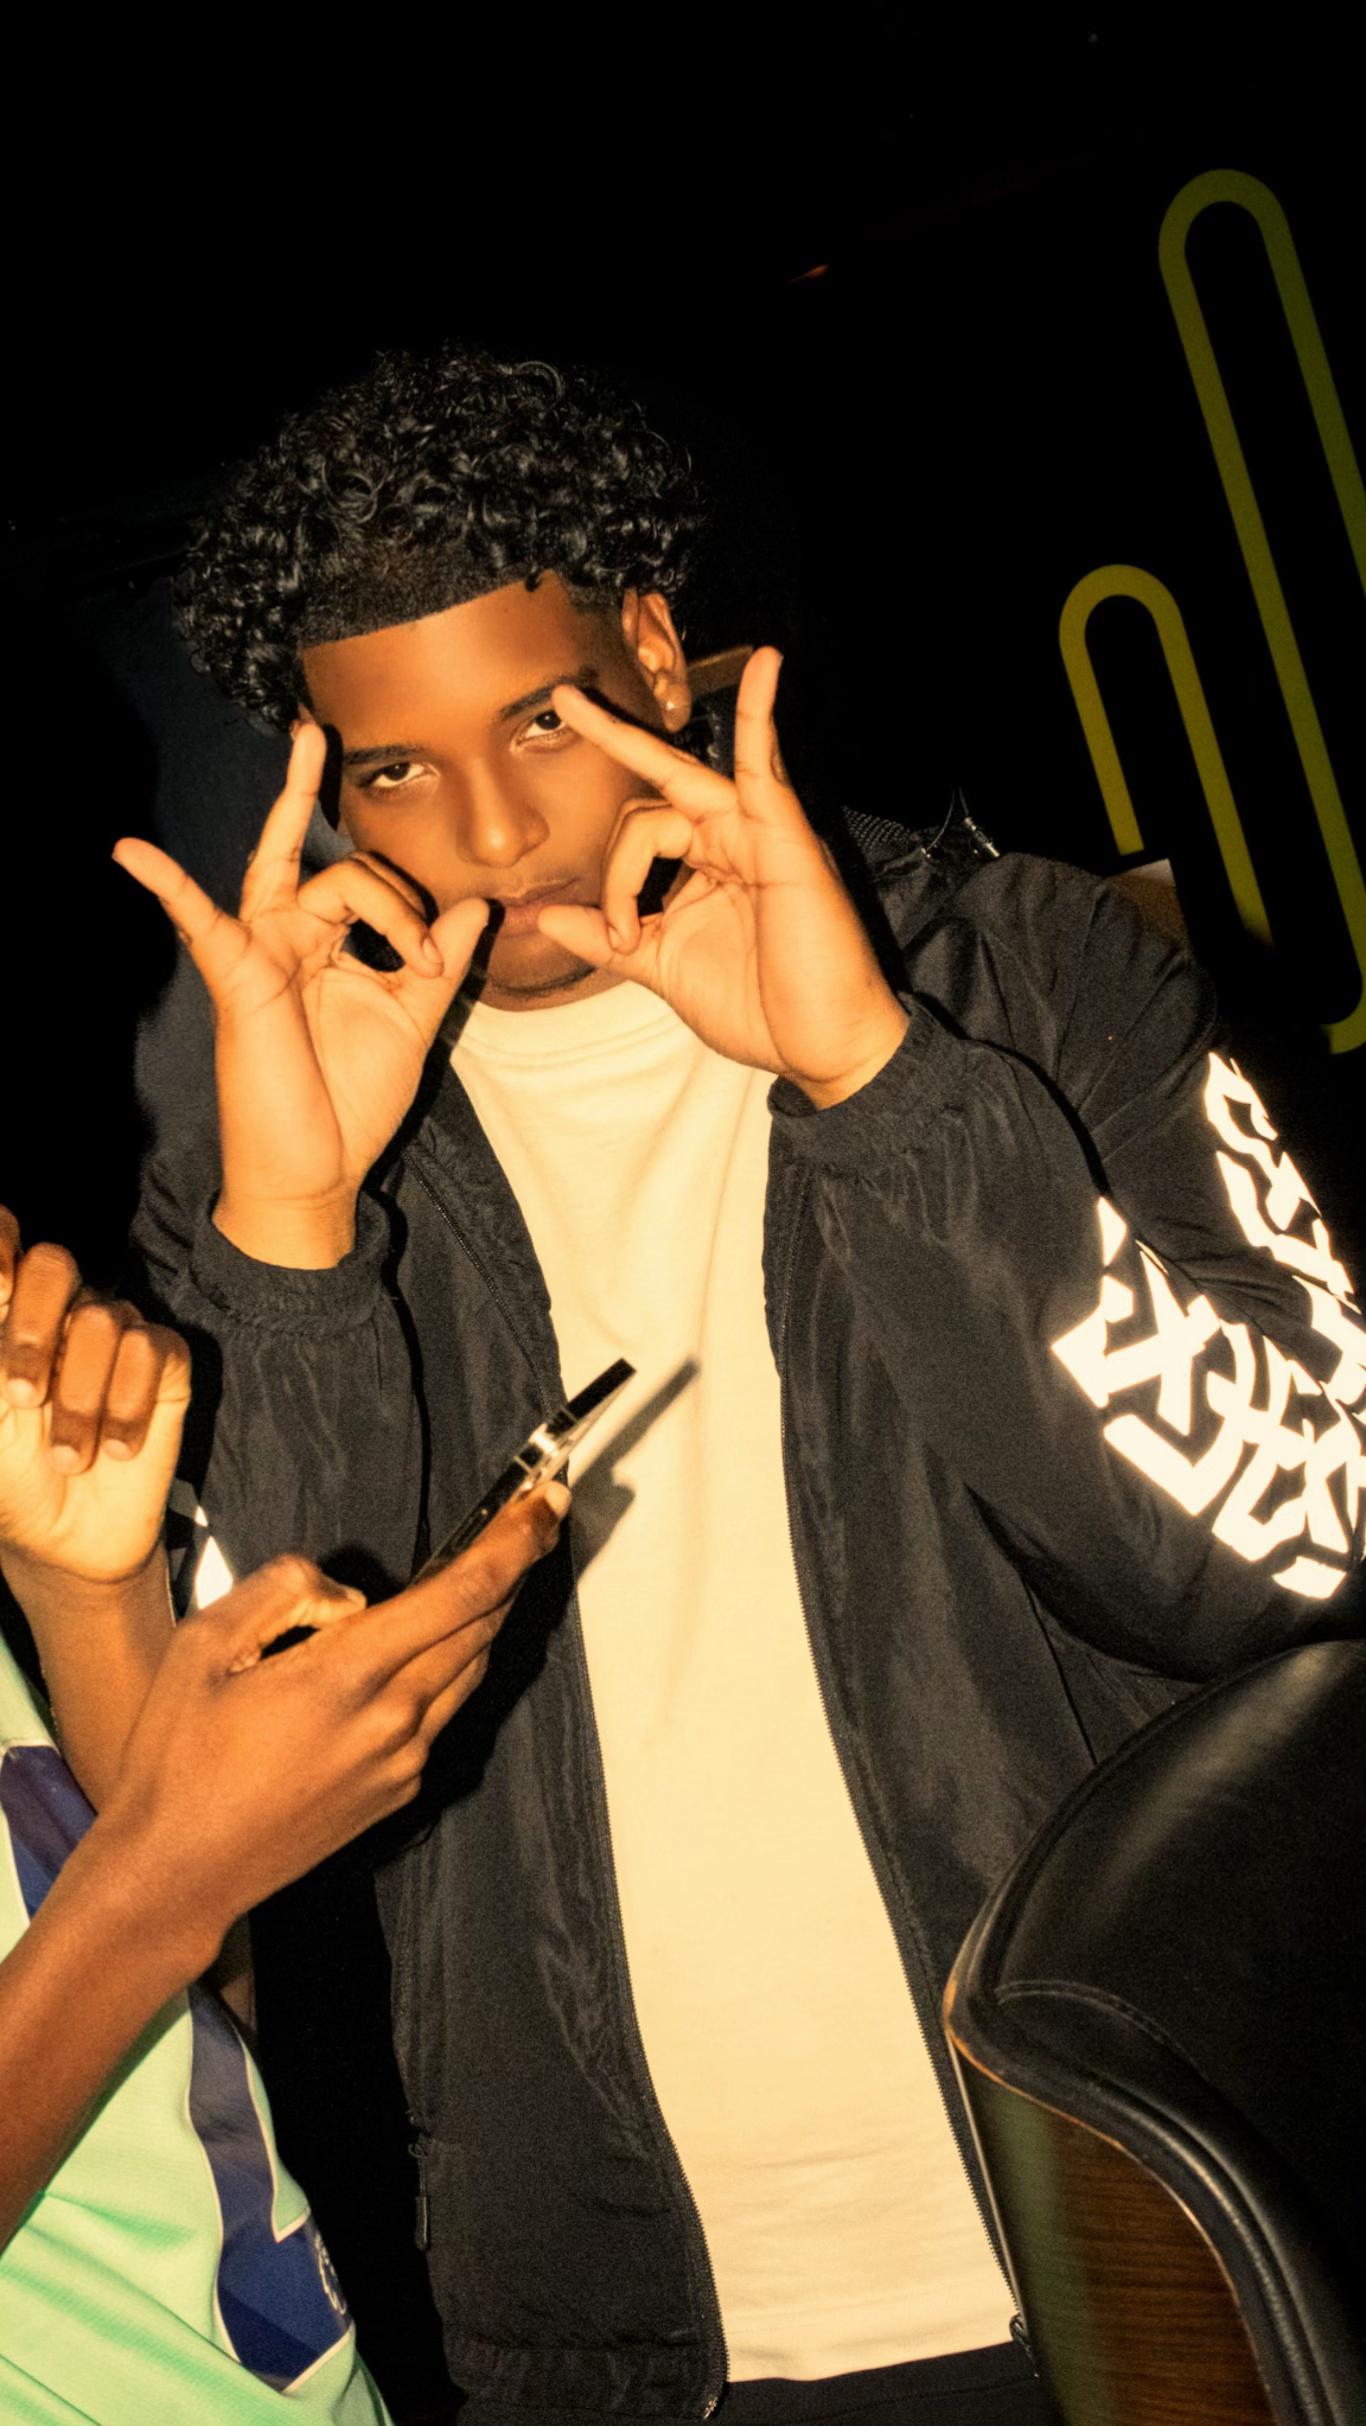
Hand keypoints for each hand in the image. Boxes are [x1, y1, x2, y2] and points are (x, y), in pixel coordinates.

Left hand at [0, 1208, 188, 1585]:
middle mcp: (63, 1312)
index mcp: (9, 1315)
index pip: (5, 1242)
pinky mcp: (166, 1366)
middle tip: (22, 1399)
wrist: (66, 1539)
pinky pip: (153, 1351)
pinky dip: (129, 1406)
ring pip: (102, 1320)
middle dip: (31, 1331)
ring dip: (80, 1401)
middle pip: (53, 1263)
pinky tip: (118, 1449)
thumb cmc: (11, 1475)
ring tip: (71, 1456)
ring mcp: (116, 1335)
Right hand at [98, 1483, 568, 1969]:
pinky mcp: (398, 1792)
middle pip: (481, 1627)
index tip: (544, 1504)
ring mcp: (402, 1762)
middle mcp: (391, 1720)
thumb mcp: (202, 1645)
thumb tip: (346, 1595)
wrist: (179, 1871)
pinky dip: (451, 1667)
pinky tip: (431, 1647)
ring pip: (470, 1671)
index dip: (514, 1543)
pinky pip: (442, 1713)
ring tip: (493, 1569)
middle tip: (534, 1518)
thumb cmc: (180, 1757)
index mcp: (347, 1676)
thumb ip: (281, 1590)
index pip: (461, 1595)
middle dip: (515, 1566)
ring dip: (488, 1616)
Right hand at [111, 726, 490, 1260]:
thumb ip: (442, 960)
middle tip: (412, 934)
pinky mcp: (236, 976)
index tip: (433, 961)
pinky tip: (130, 851)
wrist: (317, 1171)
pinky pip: (198, 920)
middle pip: (344, 871)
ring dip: (375, 907)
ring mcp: (259, 952)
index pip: (369, 882)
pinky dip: (166, 883)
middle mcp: (289, 937)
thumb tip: (477, 904)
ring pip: (313, 882)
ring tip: (406, 956)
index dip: (415, 912)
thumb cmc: (353, 1100)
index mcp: (328, 944)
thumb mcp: (414, 1020)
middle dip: (394, 895)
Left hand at [537, 649, 908, 1104]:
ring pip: (680, 790)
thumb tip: (543, 916)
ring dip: (631, 824)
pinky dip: (763, 713)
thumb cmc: (758, 1010)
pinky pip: (767, 767)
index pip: (637, 832)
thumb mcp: (662, 968)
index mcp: (704, 868)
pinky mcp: (785, 840)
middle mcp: (731, 840)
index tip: (617, 936)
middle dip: (608, 747)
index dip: (612, 881)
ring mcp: (759, 834)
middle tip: (560, 698)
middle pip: (654, 794)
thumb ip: (607, 938)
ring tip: (605, 832)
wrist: (820, 1048)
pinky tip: (765, 665)